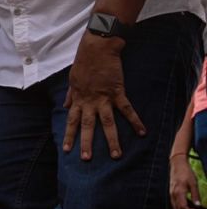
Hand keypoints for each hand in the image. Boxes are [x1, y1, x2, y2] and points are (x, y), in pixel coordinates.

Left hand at [63, 33, 142, 160]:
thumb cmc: (84, 62)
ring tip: (116, 155)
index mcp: (78, 99)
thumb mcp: (72, 79)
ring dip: (112, 140)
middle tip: (86, 159)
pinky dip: (135, 121)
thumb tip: (65, 106)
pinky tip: (143, 132)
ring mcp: (103, 98)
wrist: (97, 48)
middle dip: (86, 143)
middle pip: (87, 126)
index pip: (72, 121)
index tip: (67, 150)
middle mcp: (89, 101)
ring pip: (107, 123)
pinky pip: (127, 110)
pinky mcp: (117, 92)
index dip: (70, 135)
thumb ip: (70, 95)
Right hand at [171, 154, 201, 208]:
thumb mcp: (194, 183)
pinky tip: (182, 208)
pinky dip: (177, 207)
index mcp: (179, 192)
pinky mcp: (171, 191)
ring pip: (174, 206)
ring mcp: (171, 192)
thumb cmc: (186, 172)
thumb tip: (198, 205)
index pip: (183, 207)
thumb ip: (195, 195)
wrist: (178, 164)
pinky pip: (173, 202)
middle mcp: (173, 193)